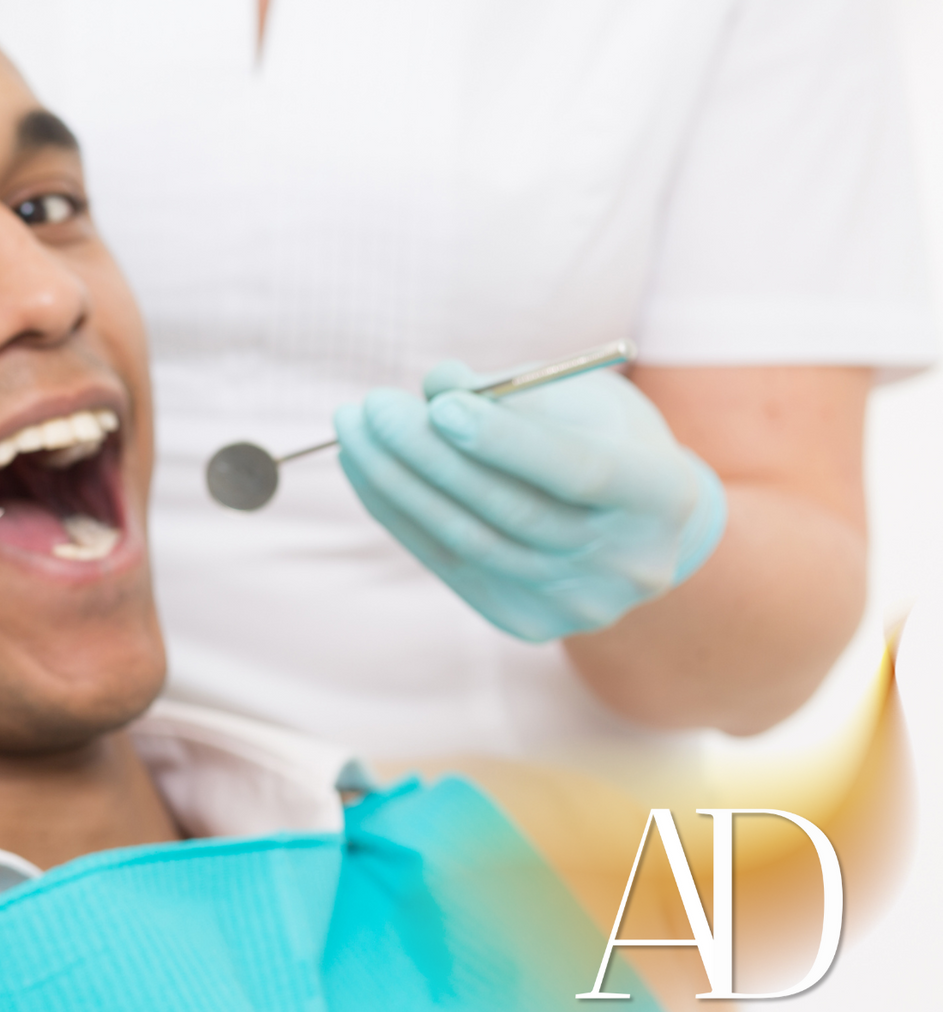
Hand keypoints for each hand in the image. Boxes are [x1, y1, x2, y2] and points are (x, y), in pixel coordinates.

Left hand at [333, 361, 726, 642]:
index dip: (506, 439)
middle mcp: (628, 562)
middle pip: (512, 509)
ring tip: (353, 432)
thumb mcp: (576, 397)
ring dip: (397, 483)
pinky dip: (399, 513)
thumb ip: (512, 390)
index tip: (441, 404)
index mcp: (662, 495)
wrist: (635, 532)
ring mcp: (577, 604)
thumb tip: (436, 384)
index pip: (579, 470)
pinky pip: (447, 562)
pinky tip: (365, 469)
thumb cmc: (603, 440)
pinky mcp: (526, 622)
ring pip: (469, 539)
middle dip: (429, 454)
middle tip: (372, 407)